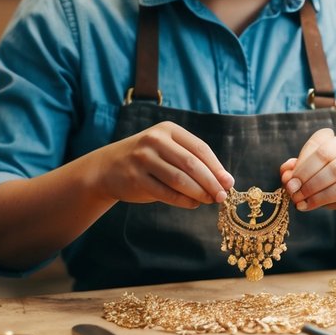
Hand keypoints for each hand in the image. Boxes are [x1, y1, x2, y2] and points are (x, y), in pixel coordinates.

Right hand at [97, 121, 232, 208]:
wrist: (107, 168)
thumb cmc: (147, 160)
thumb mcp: (167, 150)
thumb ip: (192, 161)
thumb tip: (224, 181)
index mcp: (168, 130)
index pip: (200, 148)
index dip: (216, 167)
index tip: (228, 183)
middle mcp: (155, 141)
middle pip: (191, 164)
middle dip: (211, 182)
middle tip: (222, 196)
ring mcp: (143, 159)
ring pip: (179, 179)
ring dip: (199, 193)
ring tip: (209, 201)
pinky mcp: (135, 178)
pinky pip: (166, 193)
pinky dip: (183, 201)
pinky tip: (193, 204)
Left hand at [280, 128, 335, 217]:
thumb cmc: (332, 180)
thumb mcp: (312, 172)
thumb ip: (297, 170)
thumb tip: (286, 173)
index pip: (319, 146)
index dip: (302, 164)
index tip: (289, 180)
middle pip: (330, 163)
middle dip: (308, 181)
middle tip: (294, 194)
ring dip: (318, 195)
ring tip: (303, 203)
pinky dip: (330, 204)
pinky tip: (317, 207)